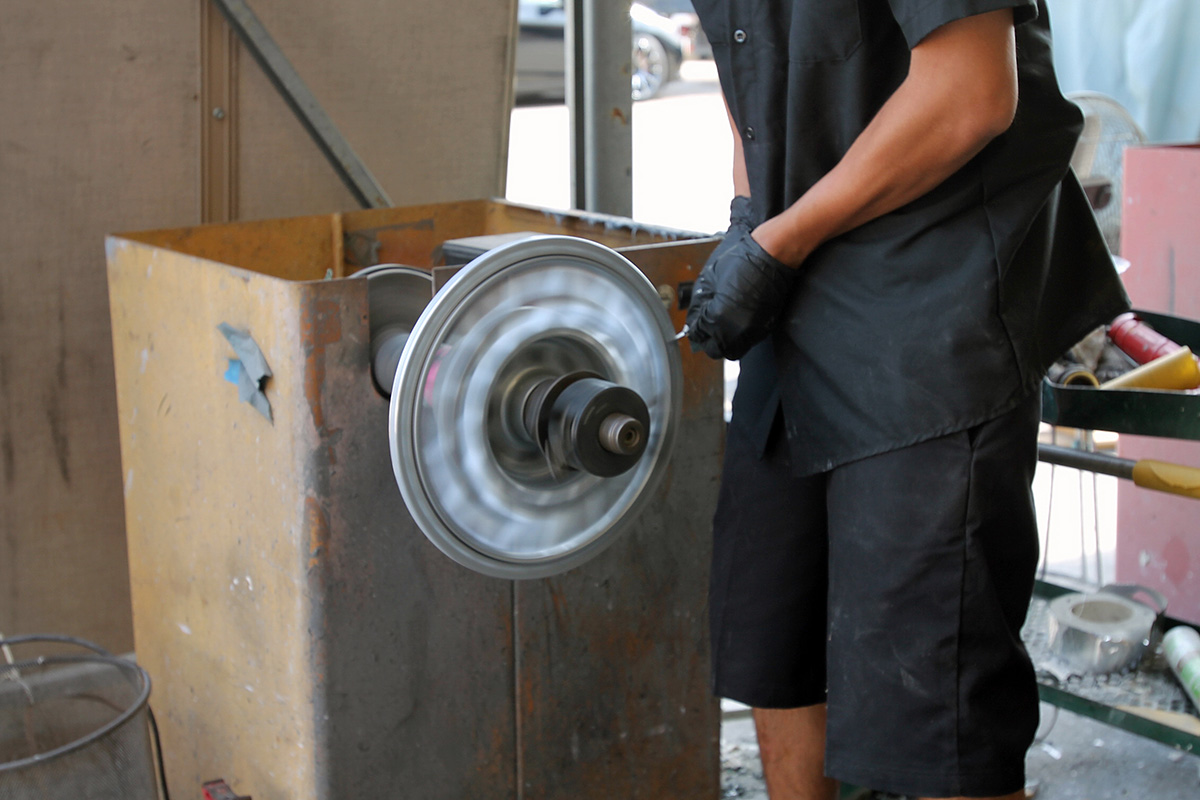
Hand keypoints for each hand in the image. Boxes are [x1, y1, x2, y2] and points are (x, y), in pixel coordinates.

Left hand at [686, 224, 797, 360]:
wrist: (772, 253)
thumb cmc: (743, 259)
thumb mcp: (709, 278)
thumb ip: (698, 303)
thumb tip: (694, 317)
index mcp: (718, 317)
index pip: (699, 335)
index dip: (694, 328)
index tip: (694, 323)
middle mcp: (736, 329)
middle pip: (715, 350)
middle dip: (707, 339)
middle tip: (704, 327)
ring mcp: (753, 330)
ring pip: (732, 350)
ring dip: (723, 341)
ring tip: (720, 324)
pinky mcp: (765, 327)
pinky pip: (747, 341)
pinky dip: (738, 336)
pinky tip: (735, 321)